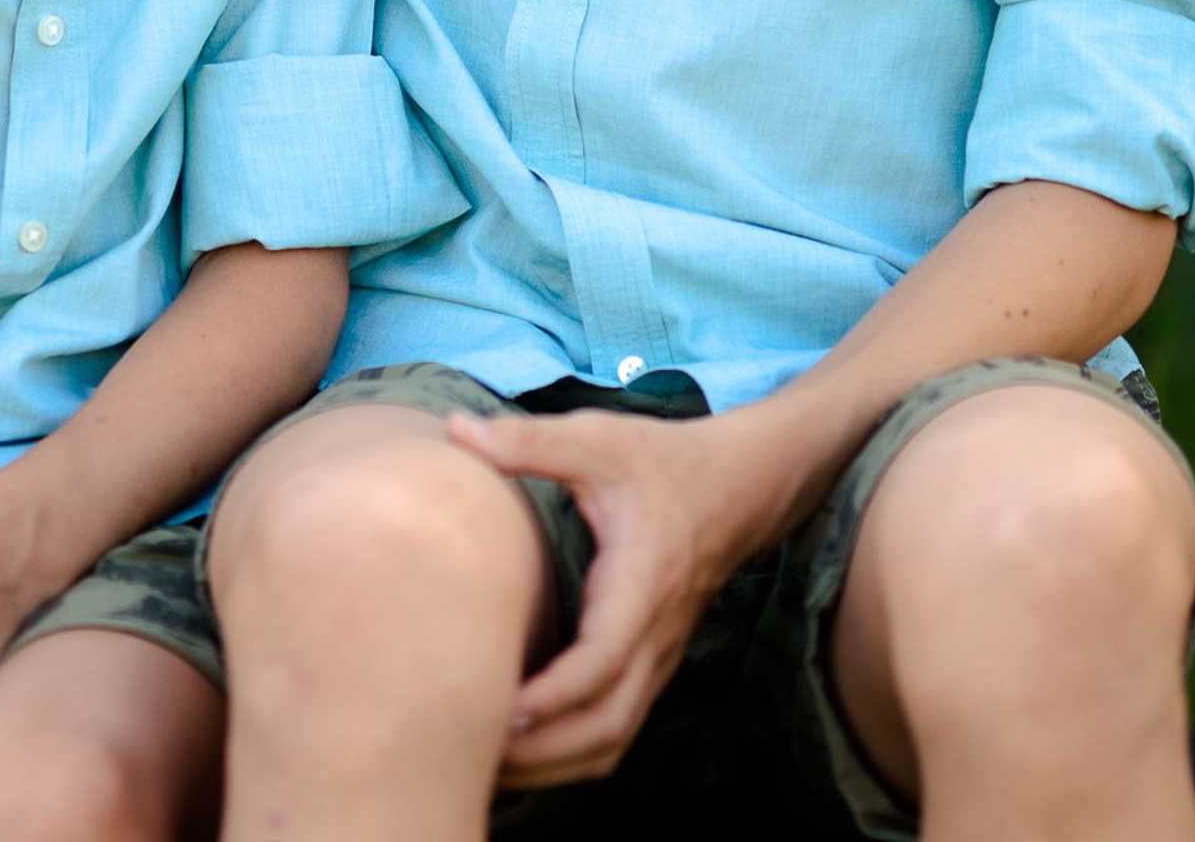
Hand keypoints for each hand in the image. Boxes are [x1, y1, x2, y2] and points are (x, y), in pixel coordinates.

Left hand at [446, 404, 792, 789]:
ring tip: (488, 764)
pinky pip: (615, 728)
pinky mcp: (650, 664)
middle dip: (544, 753)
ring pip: (612, 740)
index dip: (555, 695)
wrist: (737, 485)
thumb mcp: (598, 438)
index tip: (502, 709)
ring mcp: (657, 657)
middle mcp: (654, 636)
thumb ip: (529, 440)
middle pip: (607, 726)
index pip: (603, 662)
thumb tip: (457, 430)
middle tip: (475, 752)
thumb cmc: (663, 462)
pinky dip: (572, 752)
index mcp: (641, 585)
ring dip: (555, 764)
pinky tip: (523, 747)